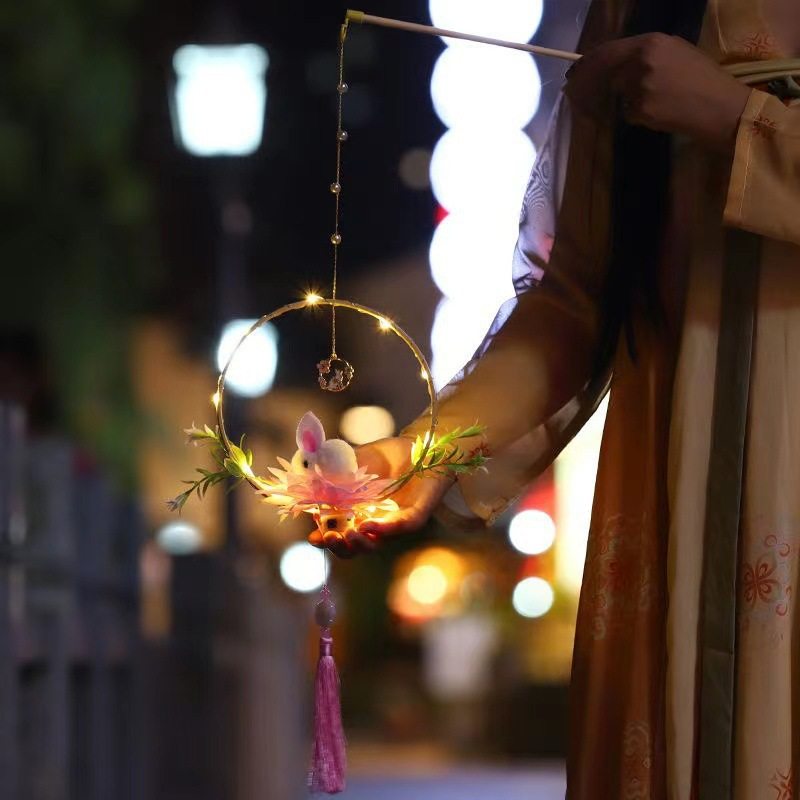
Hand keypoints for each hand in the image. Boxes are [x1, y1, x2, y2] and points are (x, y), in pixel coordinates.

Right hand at [307, 436, 452, 557]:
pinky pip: (400, 527)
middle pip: (355, 547)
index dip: (326, 539)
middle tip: (329, 537)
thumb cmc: (388, 455)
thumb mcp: (355, 459)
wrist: (420, 444)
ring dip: (359, 543)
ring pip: (376, 544)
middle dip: (339, 547)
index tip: (313, 536)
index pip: (340, 533)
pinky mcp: (416, 515)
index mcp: (359, 513)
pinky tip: (367, 525)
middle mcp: (376, 522)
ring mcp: (395, 522)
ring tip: (347, 534)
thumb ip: (334, 468)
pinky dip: (383, 529)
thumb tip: (305, 474)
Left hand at [566, 34, 750, 152]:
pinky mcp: (640, 110)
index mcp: (652, 42)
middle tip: (580, 92)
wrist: (720, 106)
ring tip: (655, 101)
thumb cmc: (703, 78)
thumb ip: (645, 55)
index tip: (576, 70)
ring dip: (625, 102)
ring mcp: (638, 87)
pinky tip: (658, 114)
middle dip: (591, 84)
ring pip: (617, 96)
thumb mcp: (676, 52)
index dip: (589, 61)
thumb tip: (616, 64)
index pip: (608, 51)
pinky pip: (627, 113)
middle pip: (605, 73)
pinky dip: (636, 116)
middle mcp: (641, 62)